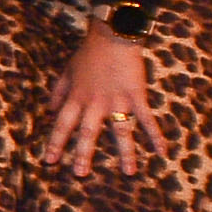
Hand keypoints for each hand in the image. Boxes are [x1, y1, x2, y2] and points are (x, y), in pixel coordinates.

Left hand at [47, 23, 157, 176]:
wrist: (113, 36)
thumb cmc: (89, 53)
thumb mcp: (66, 71)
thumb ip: (57, 92)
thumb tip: (49, 111)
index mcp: (77, 98)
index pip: (63, 125)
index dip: (55, 143)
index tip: (49, 161)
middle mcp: (95, 103)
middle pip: (88, 133)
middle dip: (83, 155)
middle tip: (79, 174)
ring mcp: (117, 101)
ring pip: (120, 131)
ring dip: (125, 153)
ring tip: (128, 173)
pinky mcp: (137, 97)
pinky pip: (147, 119)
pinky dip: (156, 136)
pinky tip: (163, 152)